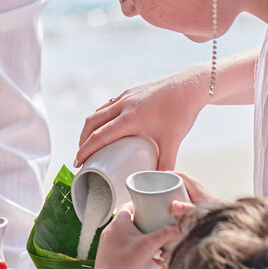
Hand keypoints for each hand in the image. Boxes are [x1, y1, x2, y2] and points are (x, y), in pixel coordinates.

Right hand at [76, 68, 209, 177]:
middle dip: (82, 141)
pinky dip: (100, 117)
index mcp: (130, 118)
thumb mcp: (173, 141)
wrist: (189, 85)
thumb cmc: (181, 112)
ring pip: (97, 112)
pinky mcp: (129, 92)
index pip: (99, 136)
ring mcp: (125, 97)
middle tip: (81, 157)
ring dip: (89, 128)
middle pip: (91, 123)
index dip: (85, 150)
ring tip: (89, 143)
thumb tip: (161, 183)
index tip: (78, 163)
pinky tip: (105, 125)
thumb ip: (166, 164)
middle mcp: (123, 105)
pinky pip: (107, 105)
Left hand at [91, 204, 184, 268]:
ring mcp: (108, 243)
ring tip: (150, 244)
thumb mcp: (150, 244)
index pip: (128, 206)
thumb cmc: (125, 261)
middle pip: (129, 221)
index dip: (140, 208)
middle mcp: (110, 231)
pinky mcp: (109, 255)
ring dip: (138, 239)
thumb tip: (178, 229)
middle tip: (153, 228)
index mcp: (118, 222)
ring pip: (126, 235)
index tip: (150, 211)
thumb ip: (166, 234)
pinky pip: (123, 247)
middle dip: (142, 225)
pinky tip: (142, 257)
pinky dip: (133, 250)